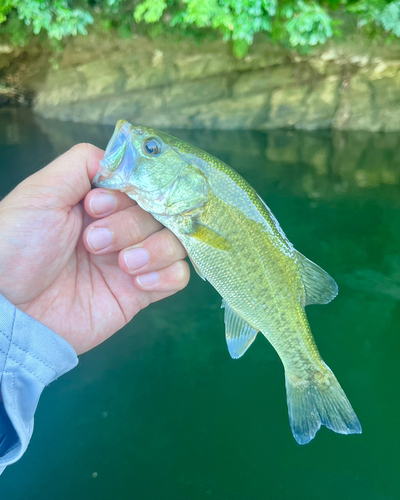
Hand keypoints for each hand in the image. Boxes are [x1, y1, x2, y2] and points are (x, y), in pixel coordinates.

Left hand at [0, 144, 188, 354]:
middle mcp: (121, 228)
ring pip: (176, 240)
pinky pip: (178, 276)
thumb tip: (122, 159)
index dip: (128, 192)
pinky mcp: (140, 292)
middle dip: (130, 225)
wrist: (11, 310)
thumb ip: (83, 164)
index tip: (94, 206)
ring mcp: (133, 260)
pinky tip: (138, 282)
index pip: (142, 184)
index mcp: (100, 202)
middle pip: (160, 212)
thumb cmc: (18, 246)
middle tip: (93, 243)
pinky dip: (167, 274)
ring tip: (123, 264)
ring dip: (155, 248)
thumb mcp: (42, 192)